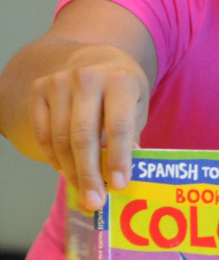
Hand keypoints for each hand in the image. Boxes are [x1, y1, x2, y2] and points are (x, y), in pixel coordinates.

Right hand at [28, 44, 148, 209]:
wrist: (96, 58)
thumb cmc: (123, 89)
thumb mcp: (137, 106)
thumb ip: (132, 135)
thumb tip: (122, 174)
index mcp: (119, 81)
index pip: (118, 126)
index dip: (118, 158)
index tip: (120, 185)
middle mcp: (87, 78)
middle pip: (84, 135)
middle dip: (89, 173)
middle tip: (96, 201)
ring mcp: (58, 82)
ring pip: (60, 138)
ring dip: (71, 170)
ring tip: (83, 191)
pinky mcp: (39, 90)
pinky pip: (43, 132)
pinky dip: (53, 156)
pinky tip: (65, 171)